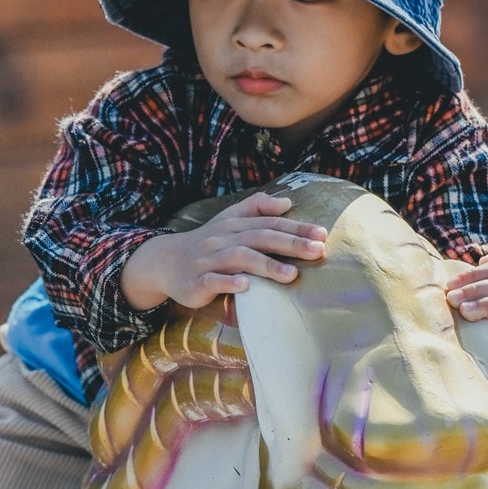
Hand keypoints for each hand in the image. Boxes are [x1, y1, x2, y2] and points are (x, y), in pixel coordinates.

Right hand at [120, 192, 326, 311]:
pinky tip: (246, 286)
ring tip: (291, 274)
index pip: (269, 223)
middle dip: (290, 244)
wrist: (166, 261)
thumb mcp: (229, 220)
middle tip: (318, 251)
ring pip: (239, 258)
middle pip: (260, 237)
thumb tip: (286, 202)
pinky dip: (229, 282)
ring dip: (266, 265)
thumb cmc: (207, 243)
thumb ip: (256, 208)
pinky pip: (213, 281)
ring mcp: (209, 260)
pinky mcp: (196, 281)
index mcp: (234, 224)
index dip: (296, 227)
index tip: (322, 234)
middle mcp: (223, 238)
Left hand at [445, 254, 487, 353]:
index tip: (450, 283)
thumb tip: (434, 274)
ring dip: (485, 305)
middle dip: (473, 289)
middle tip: (451, 298)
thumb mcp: (462, 299)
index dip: (474, 273)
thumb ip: (458, 285)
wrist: (477, 354)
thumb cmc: (463, 320)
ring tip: (464, 310)